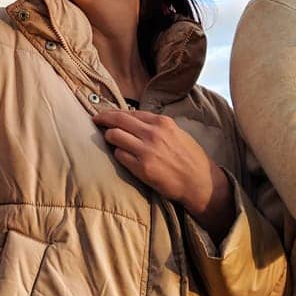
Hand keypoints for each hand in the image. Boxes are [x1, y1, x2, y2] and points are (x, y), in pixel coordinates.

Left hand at [93, 108, 233, 236]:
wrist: (200, 183)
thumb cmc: (190, 158)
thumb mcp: (177, 133)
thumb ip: (157, 126)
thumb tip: (135, 121)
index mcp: (162, 122)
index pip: (130, 112)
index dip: (115, 113)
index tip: (107, 115)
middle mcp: (153, 133)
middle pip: (118, 120)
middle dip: (103, 118)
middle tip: (95, 120)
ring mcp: (146, 150)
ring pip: (114, 136)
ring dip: (109, 137)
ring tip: (109, 140)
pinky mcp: (142, 168)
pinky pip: (119, 156)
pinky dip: (118, 155)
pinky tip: (122, 156)